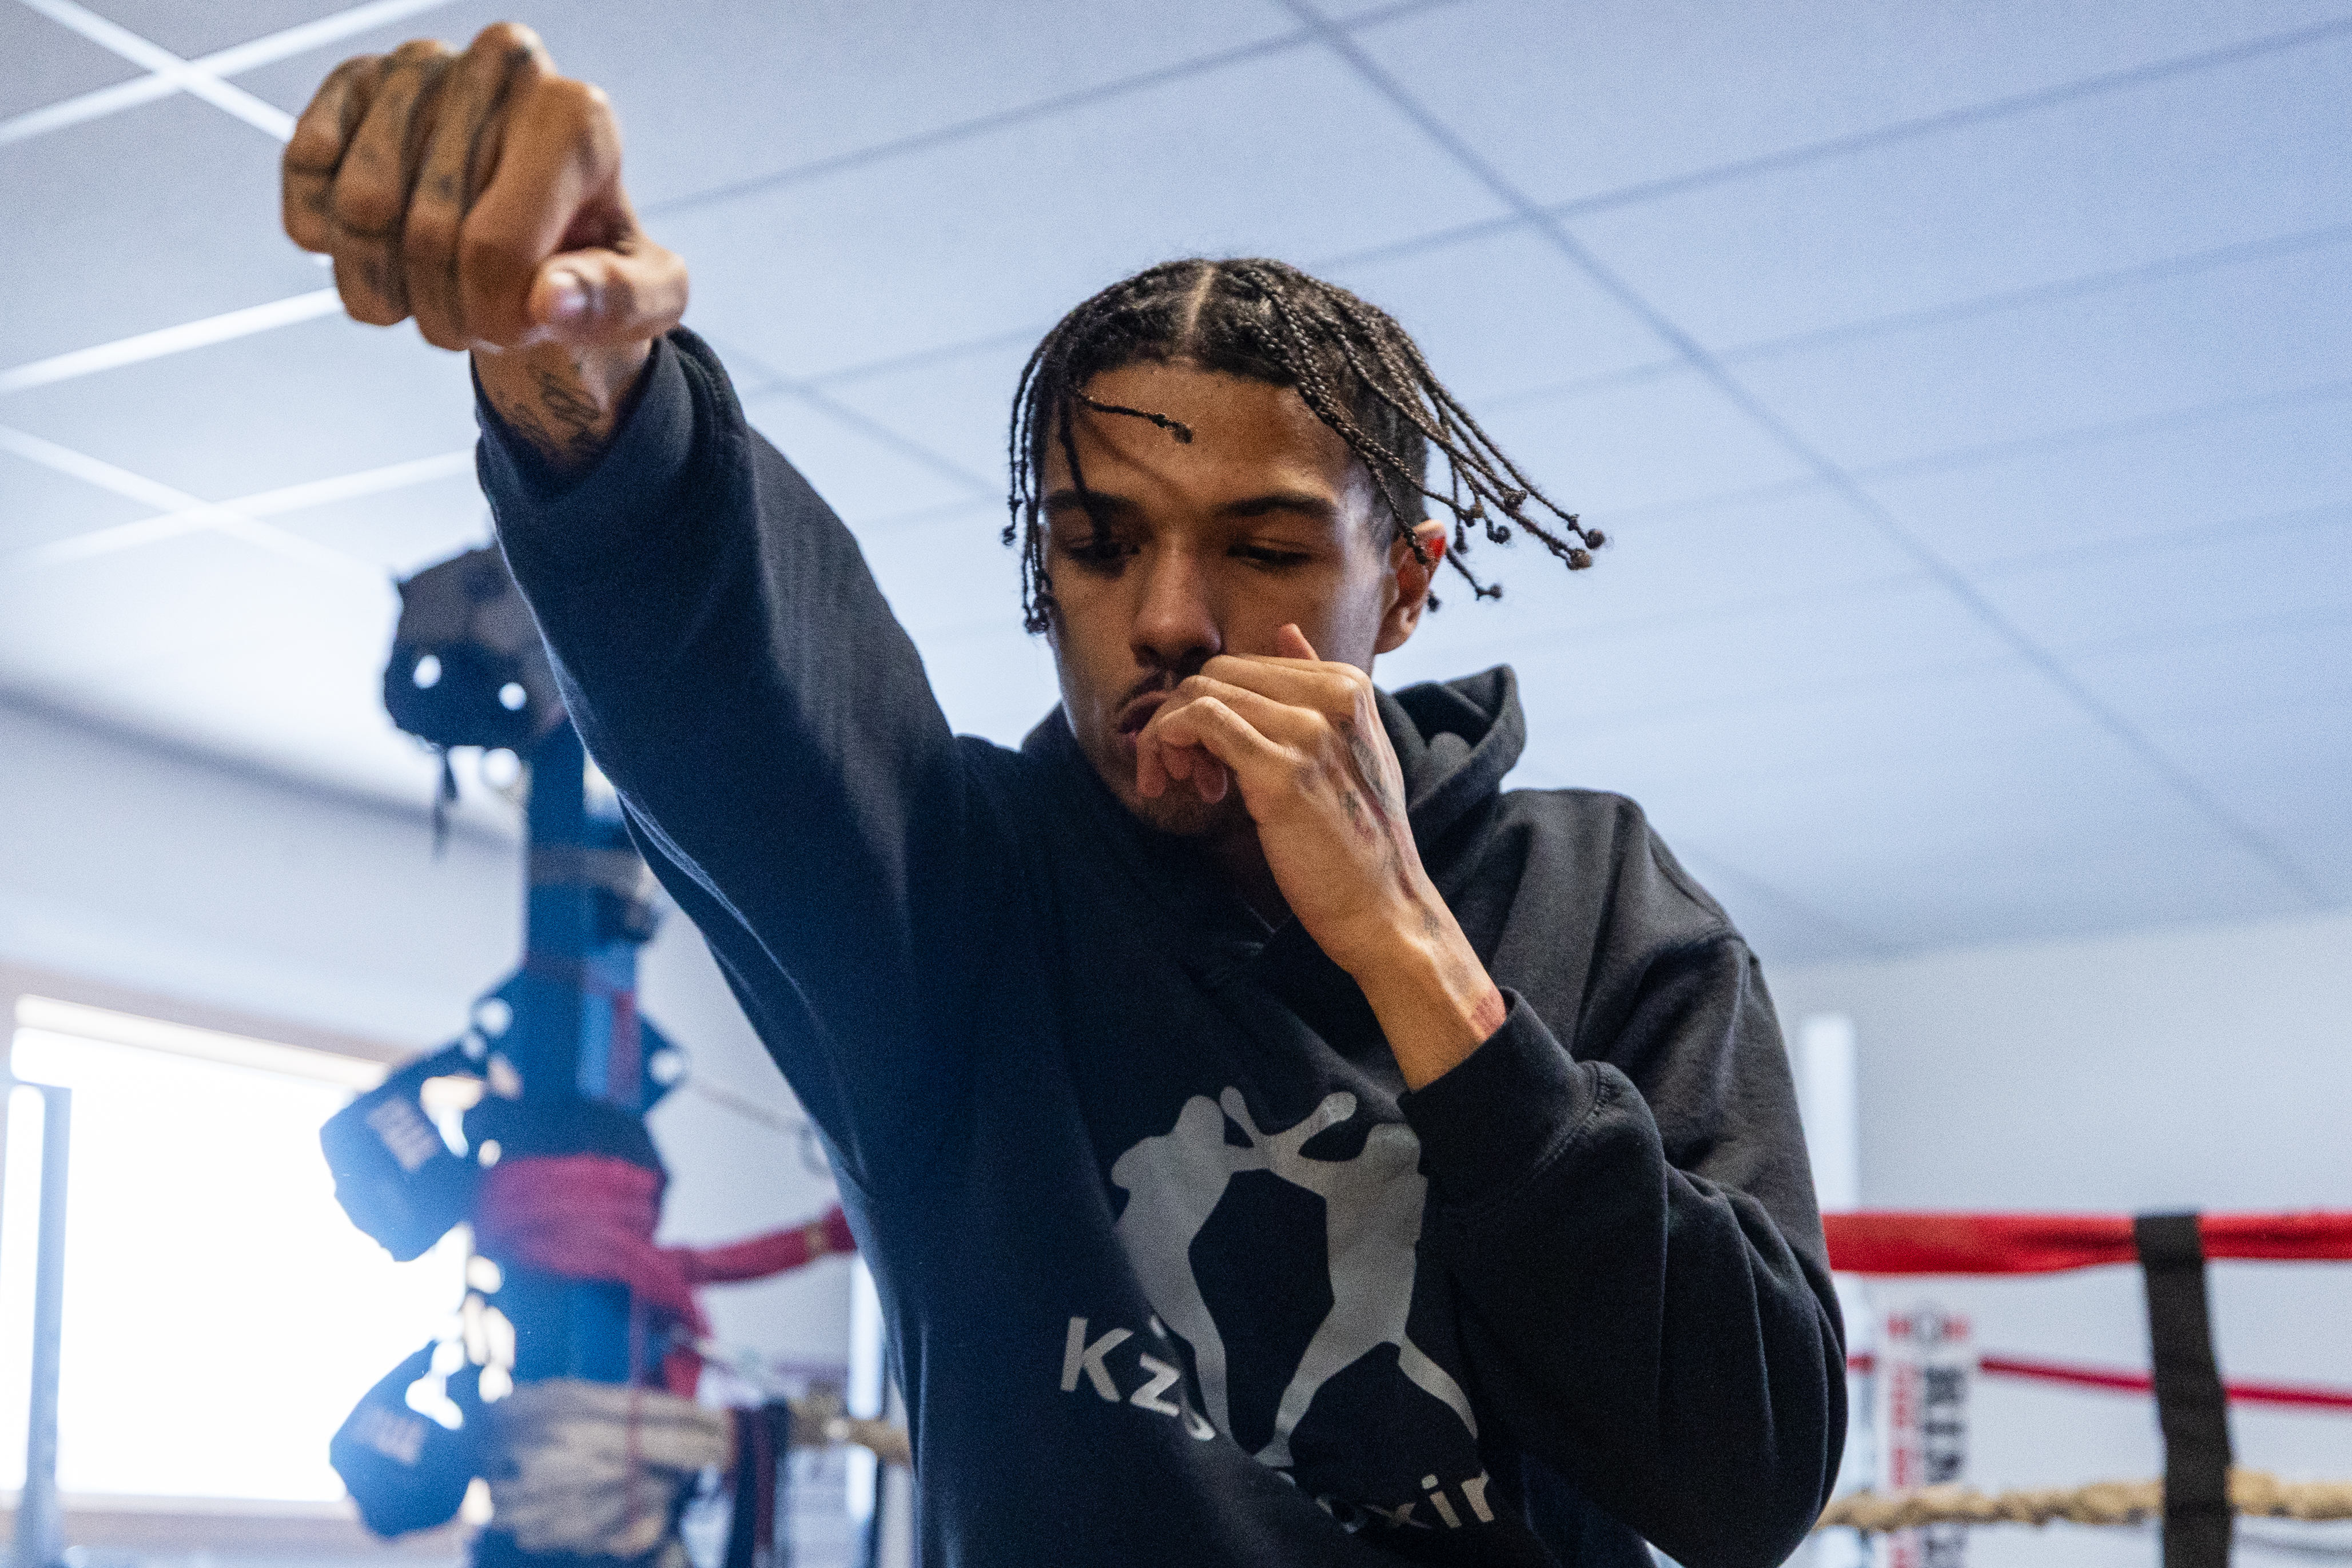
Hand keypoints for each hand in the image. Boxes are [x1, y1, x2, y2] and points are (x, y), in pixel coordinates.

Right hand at [282, 23, 685, 468]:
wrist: (538, 233)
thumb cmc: (594, 264)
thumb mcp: (647, 299)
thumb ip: (619, 305)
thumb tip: (548, 299)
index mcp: (577, 118)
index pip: (496, 247)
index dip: (492, 319)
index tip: (517, 330)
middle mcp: (500, 67)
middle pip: (427, 235)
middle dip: (445, 312)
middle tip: (472, 321)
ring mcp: (421, 68)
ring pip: (359, 208)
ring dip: (380, 289)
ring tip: (423, 298)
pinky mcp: (353, 83)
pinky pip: (306, 171)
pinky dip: (324, 237)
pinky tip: (368, 249)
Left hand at [1136, 627, 1505, 1085]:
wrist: (1385, 907)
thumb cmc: (1360, 839)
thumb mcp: (1356, 749)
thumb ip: (1319, 688)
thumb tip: (1286, 631)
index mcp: (1349, 686)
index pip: (1247, 664)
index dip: (1213, 704)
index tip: (1205, 755)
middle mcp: (1333, 697)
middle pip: (1217, 673)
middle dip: (1182, 714)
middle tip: (1184, 772)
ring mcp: (1308, 731)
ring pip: (1199, 692)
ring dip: (1167, 734)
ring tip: (1178, 781)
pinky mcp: (1280, 773)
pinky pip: (1199, 721)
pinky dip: (1168, 742)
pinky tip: (1176, 785)